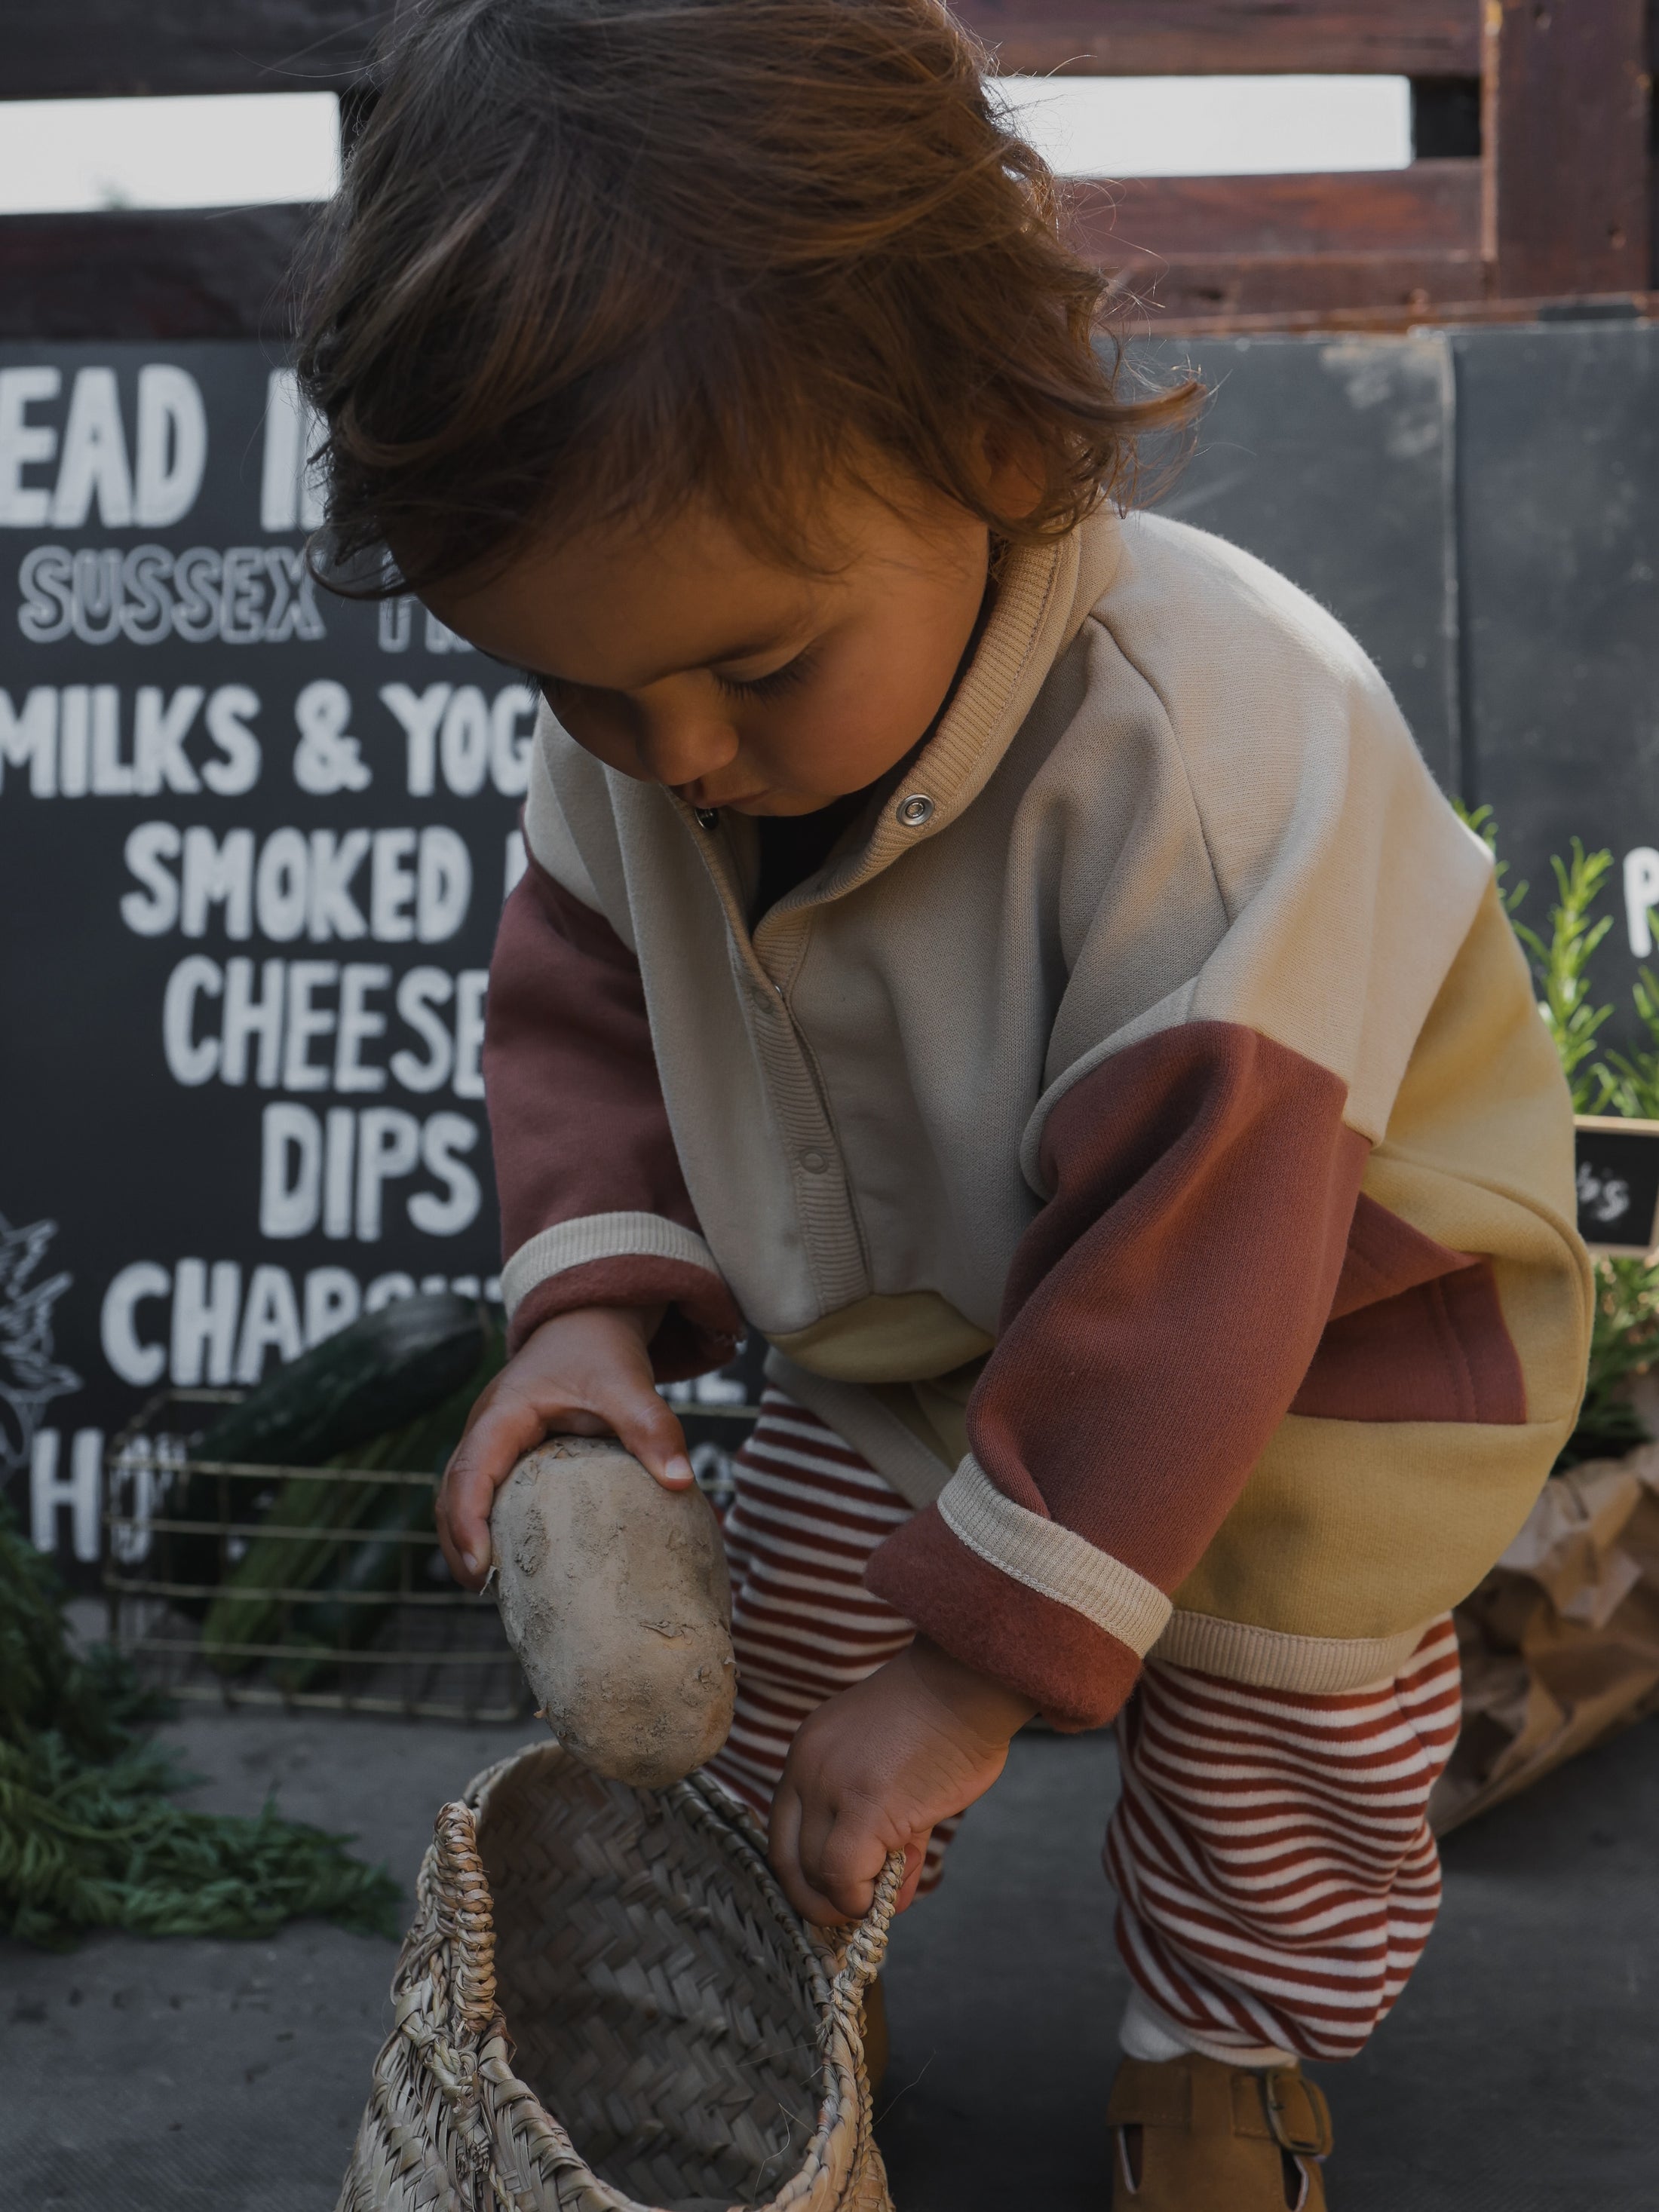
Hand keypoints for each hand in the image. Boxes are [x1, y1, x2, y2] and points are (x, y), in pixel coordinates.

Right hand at [435, 1303, 690, 1588]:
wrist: (588, 1320)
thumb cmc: (601, 1350)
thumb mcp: (628, 1383)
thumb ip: (652, 1426)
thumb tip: (680, 1481)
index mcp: (503, 1413)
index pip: (469, 1472)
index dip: (467, 1522)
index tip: (481, 1567)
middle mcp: (485, 1428)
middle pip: (449, 1492)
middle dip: (457, 1543)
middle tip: (482, 1588)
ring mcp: (489, 1440)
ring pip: (457, 1495)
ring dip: (465, 1538)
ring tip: (491, 1585)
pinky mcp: (503, 1451)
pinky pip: (480, 1492)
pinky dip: (483, 1524)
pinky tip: (512, 1557)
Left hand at [769, 1637, 1036, 1924]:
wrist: (965, 1684)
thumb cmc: (942, 1724)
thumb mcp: (890, 1772)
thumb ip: (881, 1830)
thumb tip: (884, 1893)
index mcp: (807, 1753)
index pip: (784, 1829)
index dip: (805, 1873)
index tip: (832, 1896)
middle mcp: (807, 1767)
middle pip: (788, 1858)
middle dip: (815, 1900)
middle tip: (850, 1915)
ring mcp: (831, 1786)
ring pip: (816, 1872)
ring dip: (848, 1900)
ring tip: (887, 1895)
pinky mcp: (864, 1806)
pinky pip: (845, 1875)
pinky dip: (861, 1898)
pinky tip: (889, 1894)